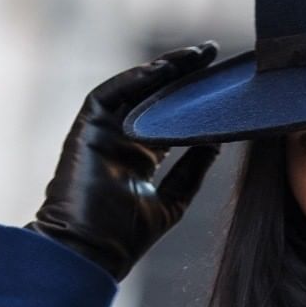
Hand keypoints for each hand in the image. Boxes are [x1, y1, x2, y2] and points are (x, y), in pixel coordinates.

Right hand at [25, 41, 220, 281]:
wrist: (89, 253)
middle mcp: (121, 141)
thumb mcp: (173, 199)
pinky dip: (132, 79)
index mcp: (140, 158)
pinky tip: (161, 69)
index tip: (220, 79)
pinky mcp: (85, 131)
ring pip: (132, 91)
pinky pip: (107, 95)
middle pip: (153, 98)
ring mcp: (102, 134)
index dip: (191, 98)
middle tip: (211, 53)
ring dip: (161, 69)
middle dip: (181, 73)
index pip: (168, 118)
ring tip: (195, 55)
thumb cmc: (125, 237)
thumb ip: (193, 169)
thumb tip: (217, 140)